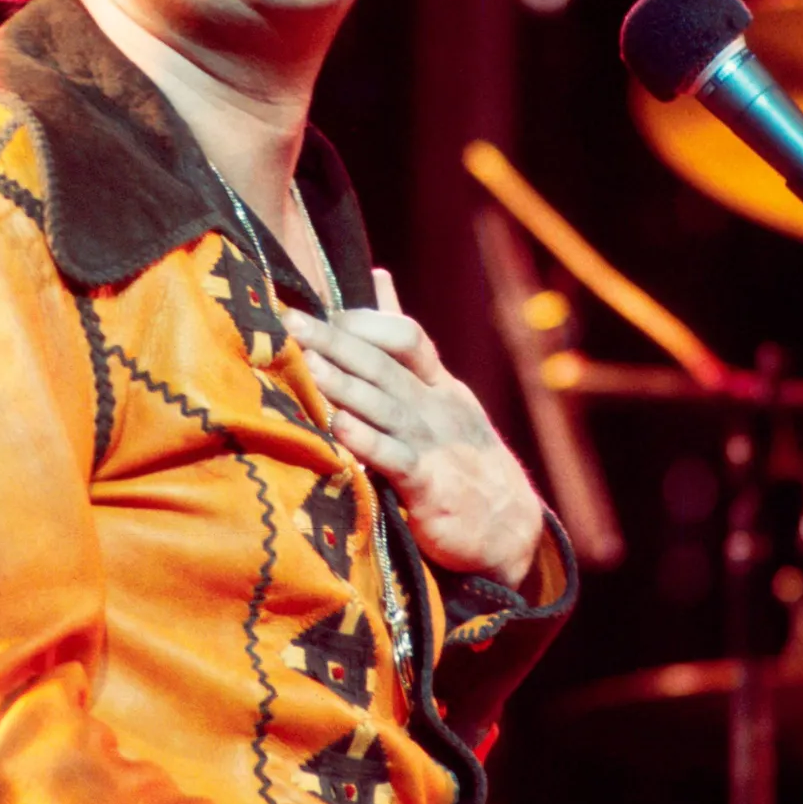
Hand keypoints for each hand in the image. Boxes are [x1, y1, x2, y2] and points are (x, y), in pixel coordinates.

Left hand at [281, 270, 543, 587]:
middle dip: (337, 342)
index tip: (324, 313)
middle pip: (384, 365)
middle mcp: (436, 408)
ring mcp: (434, 444)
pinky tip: (337, 426)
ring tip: (308, 364)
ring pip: (384, 406)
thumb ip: (405, 343)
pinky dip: (365, 441)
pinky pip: (394, 458)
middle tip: (295, 323)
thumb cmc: (460, 456)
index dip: (366, 322)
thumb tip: (377, 277)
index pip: (406, 337)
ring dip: (344, 384)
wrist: (507, 526)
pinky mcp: (428, 486)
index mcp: (439, 384)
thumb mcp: (442, 394)